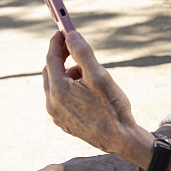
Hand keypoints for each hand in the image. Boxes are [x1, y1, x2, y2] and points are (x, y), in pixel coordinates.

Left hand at [42, 31, 151, 166]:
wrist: (121, 140)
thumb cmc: (113, 108)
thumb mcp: (100, 76)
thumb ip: (83, 54)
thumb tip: (71, 35)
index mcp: (58, 91)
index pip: (51, 58)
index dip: (57, 42)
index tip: (64, 30)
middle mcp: (52, 103)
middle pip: (50, 71)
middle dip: (61, 56)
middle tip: (74, 46)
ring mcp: (57, 115)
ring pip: (55, 85)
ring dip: (67, 73)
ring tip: (88, 72)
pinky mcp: (64, 122)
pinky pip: (60, 98)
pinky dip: (69, 87)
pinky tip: (88, 90)